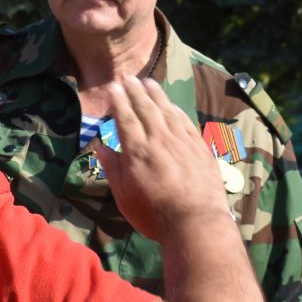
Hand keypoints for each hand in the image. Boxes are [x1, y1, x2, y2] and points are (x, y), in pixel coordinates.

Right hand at [98, 77, 228, 240]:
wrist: (196, 222)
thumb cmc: (155, 215)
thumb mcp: (125, 198)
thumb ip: (113, 170)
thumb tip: (101, 148)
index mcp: (137, 152)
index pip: (126, 118)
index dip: (119, 101)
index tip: (114, 87)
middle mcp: (159, 140)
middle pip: (146, 109)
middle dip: (135, 92)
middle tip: (128, 78)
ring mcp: (182, 142)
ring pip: (166, 111)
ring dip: (156, 95)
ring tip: (148, 82)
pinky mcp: (199, 148)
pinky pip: (185, 122)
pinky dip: (176, 110)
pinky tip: (172, 105)